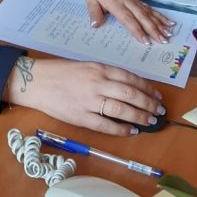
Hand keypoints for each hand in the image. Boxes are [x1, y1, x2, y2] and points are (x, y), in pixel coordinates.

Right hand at [3, 56, 165, 134]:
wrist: (37, 81)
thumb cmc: (60, 72)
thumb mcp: (86, 66)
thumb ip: (105, 74)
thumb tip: (127, 86)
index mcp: (99, 68)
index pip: (130, 78)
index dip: (146, 87)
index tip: (157, 95)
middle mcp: (97, 82)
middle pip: (130, 94)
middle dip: (149, 103)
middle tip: (159, 110)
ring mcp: (89, 100)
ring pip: (122, 109)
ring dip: (140, 116)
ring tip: (150, 120)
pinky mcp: (81, 116)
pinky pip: (105, 125)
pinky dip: (121, 129)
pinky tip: (131, 130)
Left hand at [79, 0, 173, 42]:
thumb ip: (93, 12)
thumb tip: (95, 25)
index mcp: (115, 3)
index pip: (127, 18)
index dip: (137, 29)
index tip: (145, 40)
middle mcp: (126, 1)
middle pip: (142, 16)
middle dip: (153, 29)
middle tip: (163, 40)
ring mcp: (132, 0)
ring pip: (148, 12)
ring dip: (159, 23)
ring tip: (168, 33)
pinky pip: (148, 8)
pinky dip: (158, 15)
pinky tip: (167, 22)